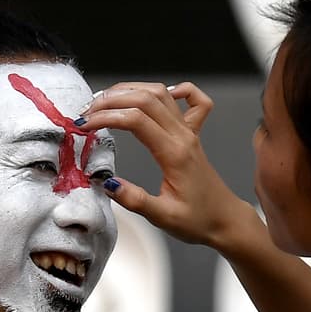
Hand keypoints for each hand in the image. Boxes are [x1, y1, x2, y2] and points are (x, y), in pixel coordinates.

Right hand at [78, 82, 255, 249]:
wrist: (226, 221)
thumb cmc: (199, 221)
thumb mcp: (163, 218)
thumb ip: (136, 200)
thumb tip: (109, 184)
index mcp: (175, 154)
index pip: (136, 120)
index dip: (106, 118)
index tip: (84, 127)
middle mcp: (183, 136)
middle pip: (146, 98)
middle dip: (111, 100)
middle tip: (87, 113)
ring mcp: (189, 132)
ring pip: (161, 93)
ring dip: (131, 90)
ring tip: (105, 101)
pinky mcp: (192, 135)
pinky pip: (191, 100)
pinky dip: (173, 90)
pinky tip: (155, 96)